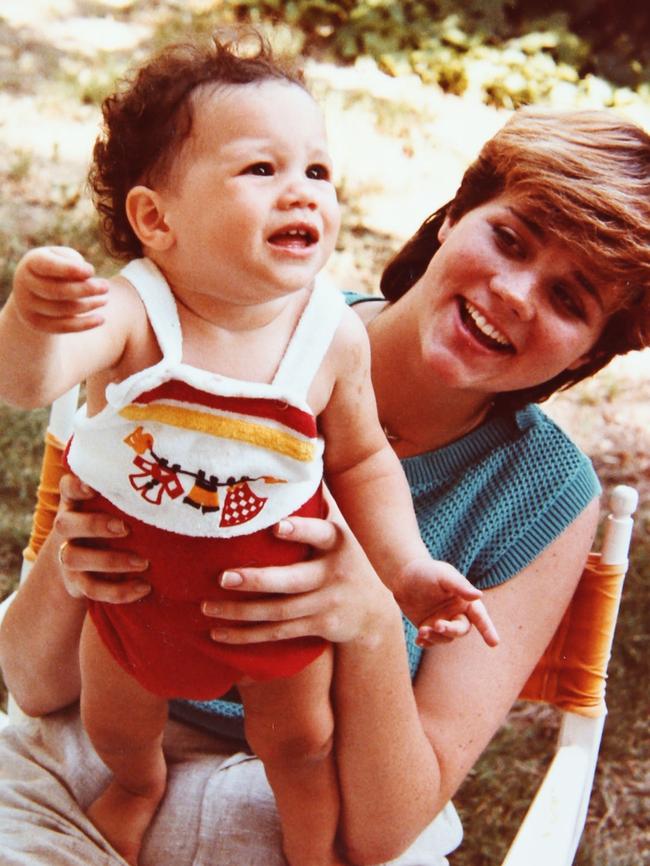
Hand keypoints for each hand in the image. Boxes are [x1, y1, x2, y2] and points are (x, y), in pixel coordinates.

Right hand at [12, 246, 108, 332]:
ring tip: (105, 300)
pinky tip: (101, 319)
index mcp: (32, 262)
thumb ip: (73, 262)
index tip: (92, 271)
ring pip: (62, 309)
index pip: (49, 266)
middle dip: (85, 290)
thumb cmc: (57, 267)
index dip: (70, 269)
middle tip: (106, 287)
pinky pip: (62, 327)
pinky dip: (84, 324)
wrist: (35, 289)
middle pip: (57, 291)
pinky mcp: (36, 323)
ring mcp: (28, 305)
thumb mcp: (64, 258)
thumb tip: (87, 276)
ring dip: (88, 305)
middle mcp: (25, 284)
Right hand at [52, 473, 150, 602]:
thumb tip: (174, 480)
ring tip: (143, 563)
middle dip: (94, 525)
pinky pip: (92, 589)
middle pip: (65, 524)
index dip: (76, 486)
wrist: (80, 564)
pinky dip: (119, 591)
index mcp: (76, 503)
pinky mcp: (76, 582)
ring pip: (75, 559)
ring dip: (110, 561)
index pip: (67, 488)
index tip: (93, 487)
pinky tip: (143, 588)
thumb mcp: (113, 508)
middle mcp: (67, 528)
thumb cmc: (108, 523)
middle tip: (125, 528)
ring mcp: (68, 556)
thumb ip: (129, 496)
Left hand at [201, 490, 398, 645]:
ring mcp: (326, 605)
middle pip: (294, 582)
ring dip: (241, 613)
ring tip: (207, 606)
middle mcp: (334, 575)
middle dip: (258, 581)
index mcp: (339, 544)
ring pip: (279, 613)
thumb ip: (320, 500)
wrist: (373, 611)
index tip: (278, 526)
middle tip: (224, 577)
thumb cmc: (345, 557)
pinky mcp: (316, 628)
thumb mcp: (342, 528)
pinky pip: (277, 634)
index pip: (322, 534)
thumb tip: (305, 448)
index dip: (301, 530)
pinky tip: (218, 634)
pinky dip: (246, 637)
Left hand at [393, 558, 499, 648]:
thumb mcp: (443, 575)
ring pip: (445, 638)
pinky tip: (419, 639)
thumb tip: (479, 595)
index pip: (480, 617)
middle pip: (461, 630)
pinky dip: (426, 642)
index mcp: (465, 601)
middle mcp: (456, 614)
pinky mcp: (428, 627)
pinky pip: (431, 641)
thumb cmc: (427, 571)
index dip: (488, 629)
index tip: (494, 643)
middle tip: (437, 625)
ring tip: (422, 630)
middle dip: (451, 630)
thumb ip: (460, 586)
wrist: (404, 575)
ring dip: (435, 637)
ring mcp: (442, 622)